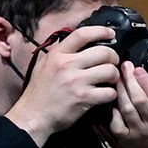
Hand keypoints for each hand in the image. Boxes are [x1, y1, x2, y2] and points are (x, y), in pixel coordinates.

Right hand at [11, 25, 122, 143]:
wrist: (33, 116)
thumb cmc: (39, 91)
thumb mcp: (44, 64)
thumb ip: (60, 52)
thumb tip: (78, 41)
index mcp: (57, 54)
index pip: (83, 34)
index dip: (101, 31)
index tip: (111, 34)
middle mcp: (67, 65)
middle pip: (104, 52)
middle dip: (113, 58)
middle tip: (111, 64)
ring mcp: (76, 82)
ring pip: (110, 71)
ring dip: (114, 76)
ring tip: (108, 80)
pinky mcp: (84, 98)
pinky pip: (109, 92)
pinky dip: (111, 94)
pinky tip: (105, 94)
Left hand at [104, 62, 147, 147]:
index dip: (146, 82)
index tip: (138, 68)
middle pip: (139, 100)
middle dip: (130, 81)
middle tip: (124, 67)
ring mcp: (138, 131)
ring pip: (126, 109)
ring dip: (120, 92)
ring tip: (116, 79)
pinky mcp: (124, 138)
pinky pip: (116, 122)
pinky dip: (113, 110)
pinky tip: (111, 100)